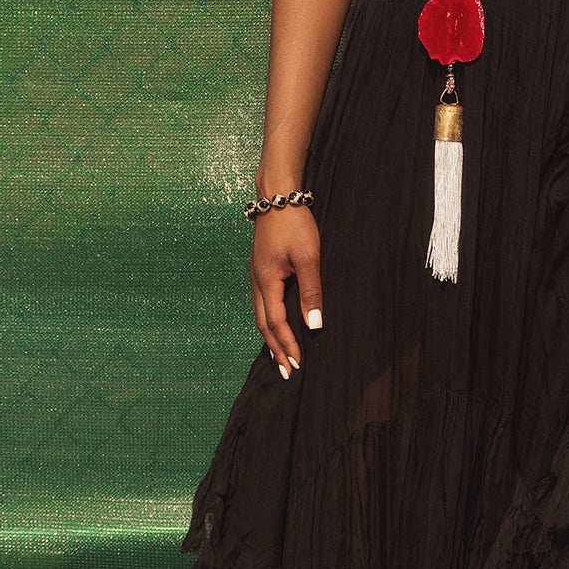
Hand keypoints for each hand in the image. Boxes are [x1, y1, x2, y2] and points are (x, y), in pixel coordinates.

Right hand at [251, 206, 322, 377]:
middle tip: (285, 371)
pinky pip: (262, 303)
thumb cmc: (294, 224)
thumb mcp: (308, 257)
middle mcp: (257, 282)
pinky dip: (269, 320)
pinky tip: (276, 325)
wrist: (277, 196)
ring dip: (271, 337)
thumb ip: (311, 292)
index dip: (287, 345)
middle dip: (275, 349)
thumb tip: (313, 325)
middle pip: (263, 324)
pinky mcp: (260, 269)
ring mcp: (256, 275)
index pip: (276, 323)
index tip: (297, 364)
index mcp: (267, 282)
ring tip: (280, 355)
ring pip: (260, 315)